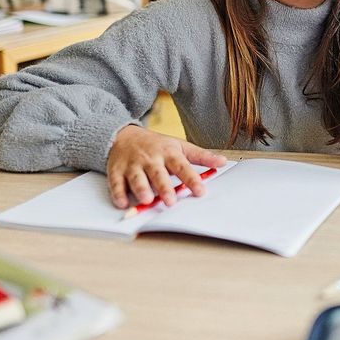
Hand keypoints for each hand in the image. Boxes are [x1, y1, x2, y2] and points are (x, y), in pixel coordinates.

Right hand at [106, 124, 226, 209]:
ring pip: (137, 178)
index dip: (192, 179)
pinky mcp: (116, 171)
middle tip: (171, 201)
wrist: (124, 135)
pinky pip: (116, 183)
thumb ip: (200, 156)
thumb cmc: (157, 145)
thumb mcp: (180, 146)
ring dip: (141, 189)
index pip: (182, 166)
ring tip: (147, 200)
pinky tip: (122, 203)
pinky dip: (118, 194)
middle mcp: (151, 159)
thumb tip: (223, 162)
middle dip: (164, 187)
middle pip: (158, 174)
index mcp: (168, 153)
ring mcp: (133, 165)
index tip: (201, 191)